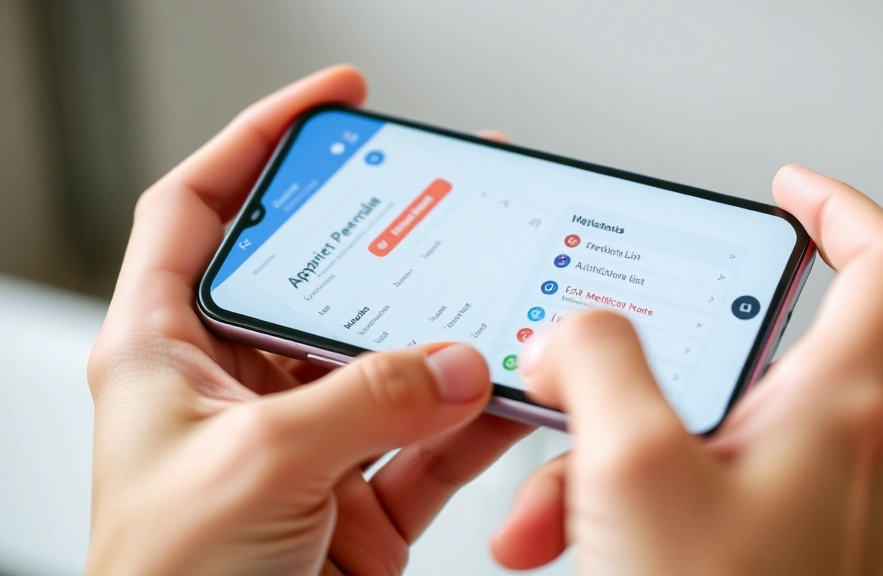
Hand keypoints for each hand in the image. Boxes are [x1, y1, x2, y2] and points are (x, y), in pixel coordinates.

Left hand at [86, 66, 529, 575]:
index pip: (201, 209)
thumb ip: (362, 402)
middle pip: (320, 281)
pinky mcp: (359, 494)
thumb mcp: (254, 467)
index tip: (333, 106)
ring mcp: (307, 439)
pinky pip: (431, 440)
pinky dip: (476, 421)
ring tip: (500, 292)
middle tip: (448, 196)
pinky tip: (511, 393)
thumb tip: (453, 364)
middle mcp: (238, 386)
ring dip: (448, 339)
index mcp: (167, 353)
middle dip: (388, 240)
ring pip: (390, 363)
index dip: (260, 142)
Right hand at [491, 165, 882, 575]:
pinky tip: (584, 528)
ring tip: (566, 480)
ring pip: (764, 424)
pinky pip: (742, 489)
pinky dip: (664, 486)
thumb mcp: (630, 471)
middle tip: (672, 321)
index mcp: (844, 416)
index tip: (787, 190)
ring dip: (662, 429)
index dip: (840, 209)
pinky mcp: (804, 557)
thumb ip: (600, 365)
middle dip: (725, 328)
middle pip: (824, 340)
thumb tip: (580, 330)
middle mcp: (862, 463)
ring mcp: (840, 516)